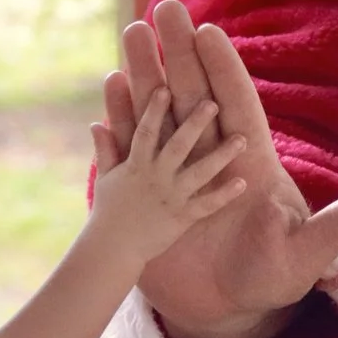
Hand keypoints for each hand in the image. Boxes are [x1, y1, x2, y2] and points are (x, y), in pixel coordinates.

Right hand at [88, 84, 249, 264]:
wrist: (112, 249)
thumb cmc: (109, 212)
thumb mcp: (105, 178)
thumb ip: (106, 149)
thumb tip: (96, 123)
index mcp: (136, 165)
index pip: (145, 131)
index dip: (153, 109)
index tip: (165, 88)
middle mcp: (156, 177)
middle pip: (178, 145)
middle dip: (195, 123)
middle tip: (213, 103)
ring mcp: (171, 197)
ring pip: (200, 172)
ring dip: (222, 155)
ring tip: (242, 139)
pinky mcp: (182, 217)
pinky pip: (207, 204)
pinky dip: (224, 194)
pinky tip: (241, 182)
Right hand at [116, 0, 337, 337]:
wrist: (226, 311)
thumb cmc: (273, 278)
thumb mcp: (307, 256)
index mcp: (252, 162)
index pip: (237, 106)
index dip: (224, 71)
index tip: (209, 32)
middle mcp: (214, 155)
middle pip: (195, 94)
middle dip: (180, 52)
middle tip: (167, 8)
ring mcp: (179, 170)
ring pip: (160, 112)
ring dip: (146, 73)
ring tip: (131, 33)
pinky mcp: (151, 192)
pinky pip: (132, 149)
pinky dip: (121, 120)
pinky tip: (110, 90)